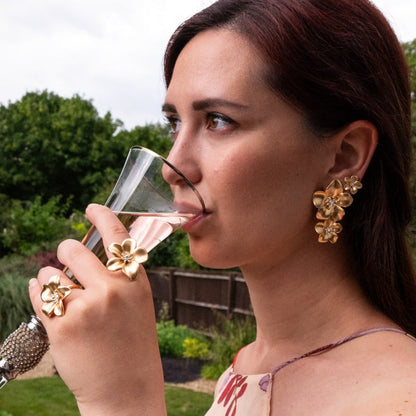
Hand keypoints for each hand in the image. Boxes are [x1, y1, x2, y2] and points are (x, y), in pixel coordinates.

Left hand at [29, 204, 166, 415]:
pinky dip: (39, 295)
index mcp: (136, 282)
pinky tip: (49, 305)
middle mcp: (112, 290)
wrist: (126, 390)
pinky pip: (39, 296)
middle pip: (73, 250)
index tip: (91, 208)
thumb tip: (86, 255)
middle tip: (65, 260)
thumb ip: (119, 278)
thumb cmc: (132, 345)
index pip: (118, 237)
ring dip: (51, 281)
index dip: (102, 216)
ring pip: (50, 275)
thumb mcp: (137, 303)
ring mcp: (86, 308)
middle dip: (64, 252)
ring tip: (64, 300)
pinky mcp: (63, 327)